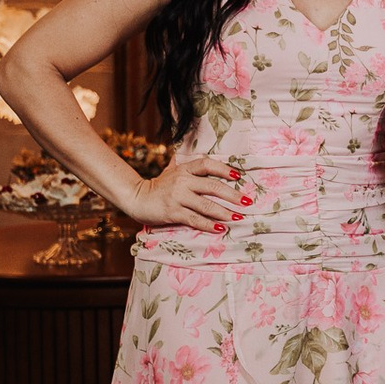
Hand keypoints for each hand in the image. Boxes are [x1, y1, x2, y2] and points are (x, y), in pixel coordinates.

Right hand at [122, 156, 246, 233]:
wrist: (136, 198)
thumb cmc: (159, 186)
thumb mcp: (173, 171)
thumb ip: (189, 166)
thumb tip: (204, 154)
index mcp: (184, 169)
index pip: (207, 165)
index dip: (224, 169)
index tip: (238, 176)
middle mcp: (182, 181)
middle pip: (212, 187)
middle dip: (232, 195)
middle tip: (247, 202)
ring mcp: (177, 197)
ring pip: (206, 205)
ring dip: (224, 212)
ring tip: (239, 217)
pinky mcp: (173, 212)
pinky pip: (195, 219)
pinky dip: (209, 225)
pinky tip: (221, 228)